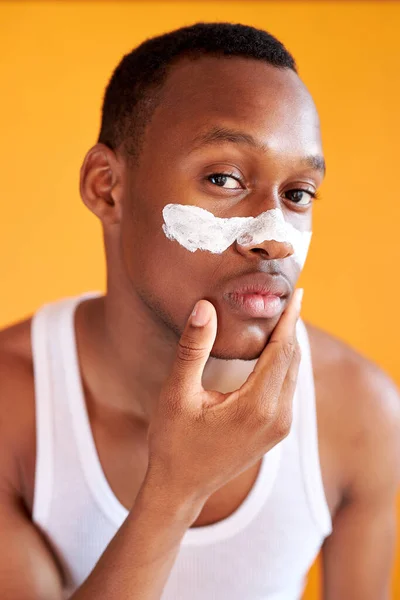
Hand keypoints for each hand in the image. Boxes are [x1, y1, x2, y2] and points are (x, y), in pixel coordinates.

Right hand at [146, 289, 302, 502]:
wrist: (181, 488)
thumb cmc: (173, 442)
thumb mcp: (177, 393)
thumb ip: (193, 348)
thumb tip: (204, 306)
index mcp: (257, 406)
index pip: (282, 351)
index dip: (289, 319)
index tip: (296, 292)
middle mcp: (277, 417)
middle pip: (292, 360)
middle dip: (290, 327)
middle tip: (288, 296)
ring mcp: (280, 427)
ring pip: (292, 374)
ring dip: (288, 345)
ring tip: (282, 316)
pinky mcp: (276, 431)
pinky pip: (288, 388)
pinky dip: (283, 363)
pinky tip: (273, 349)